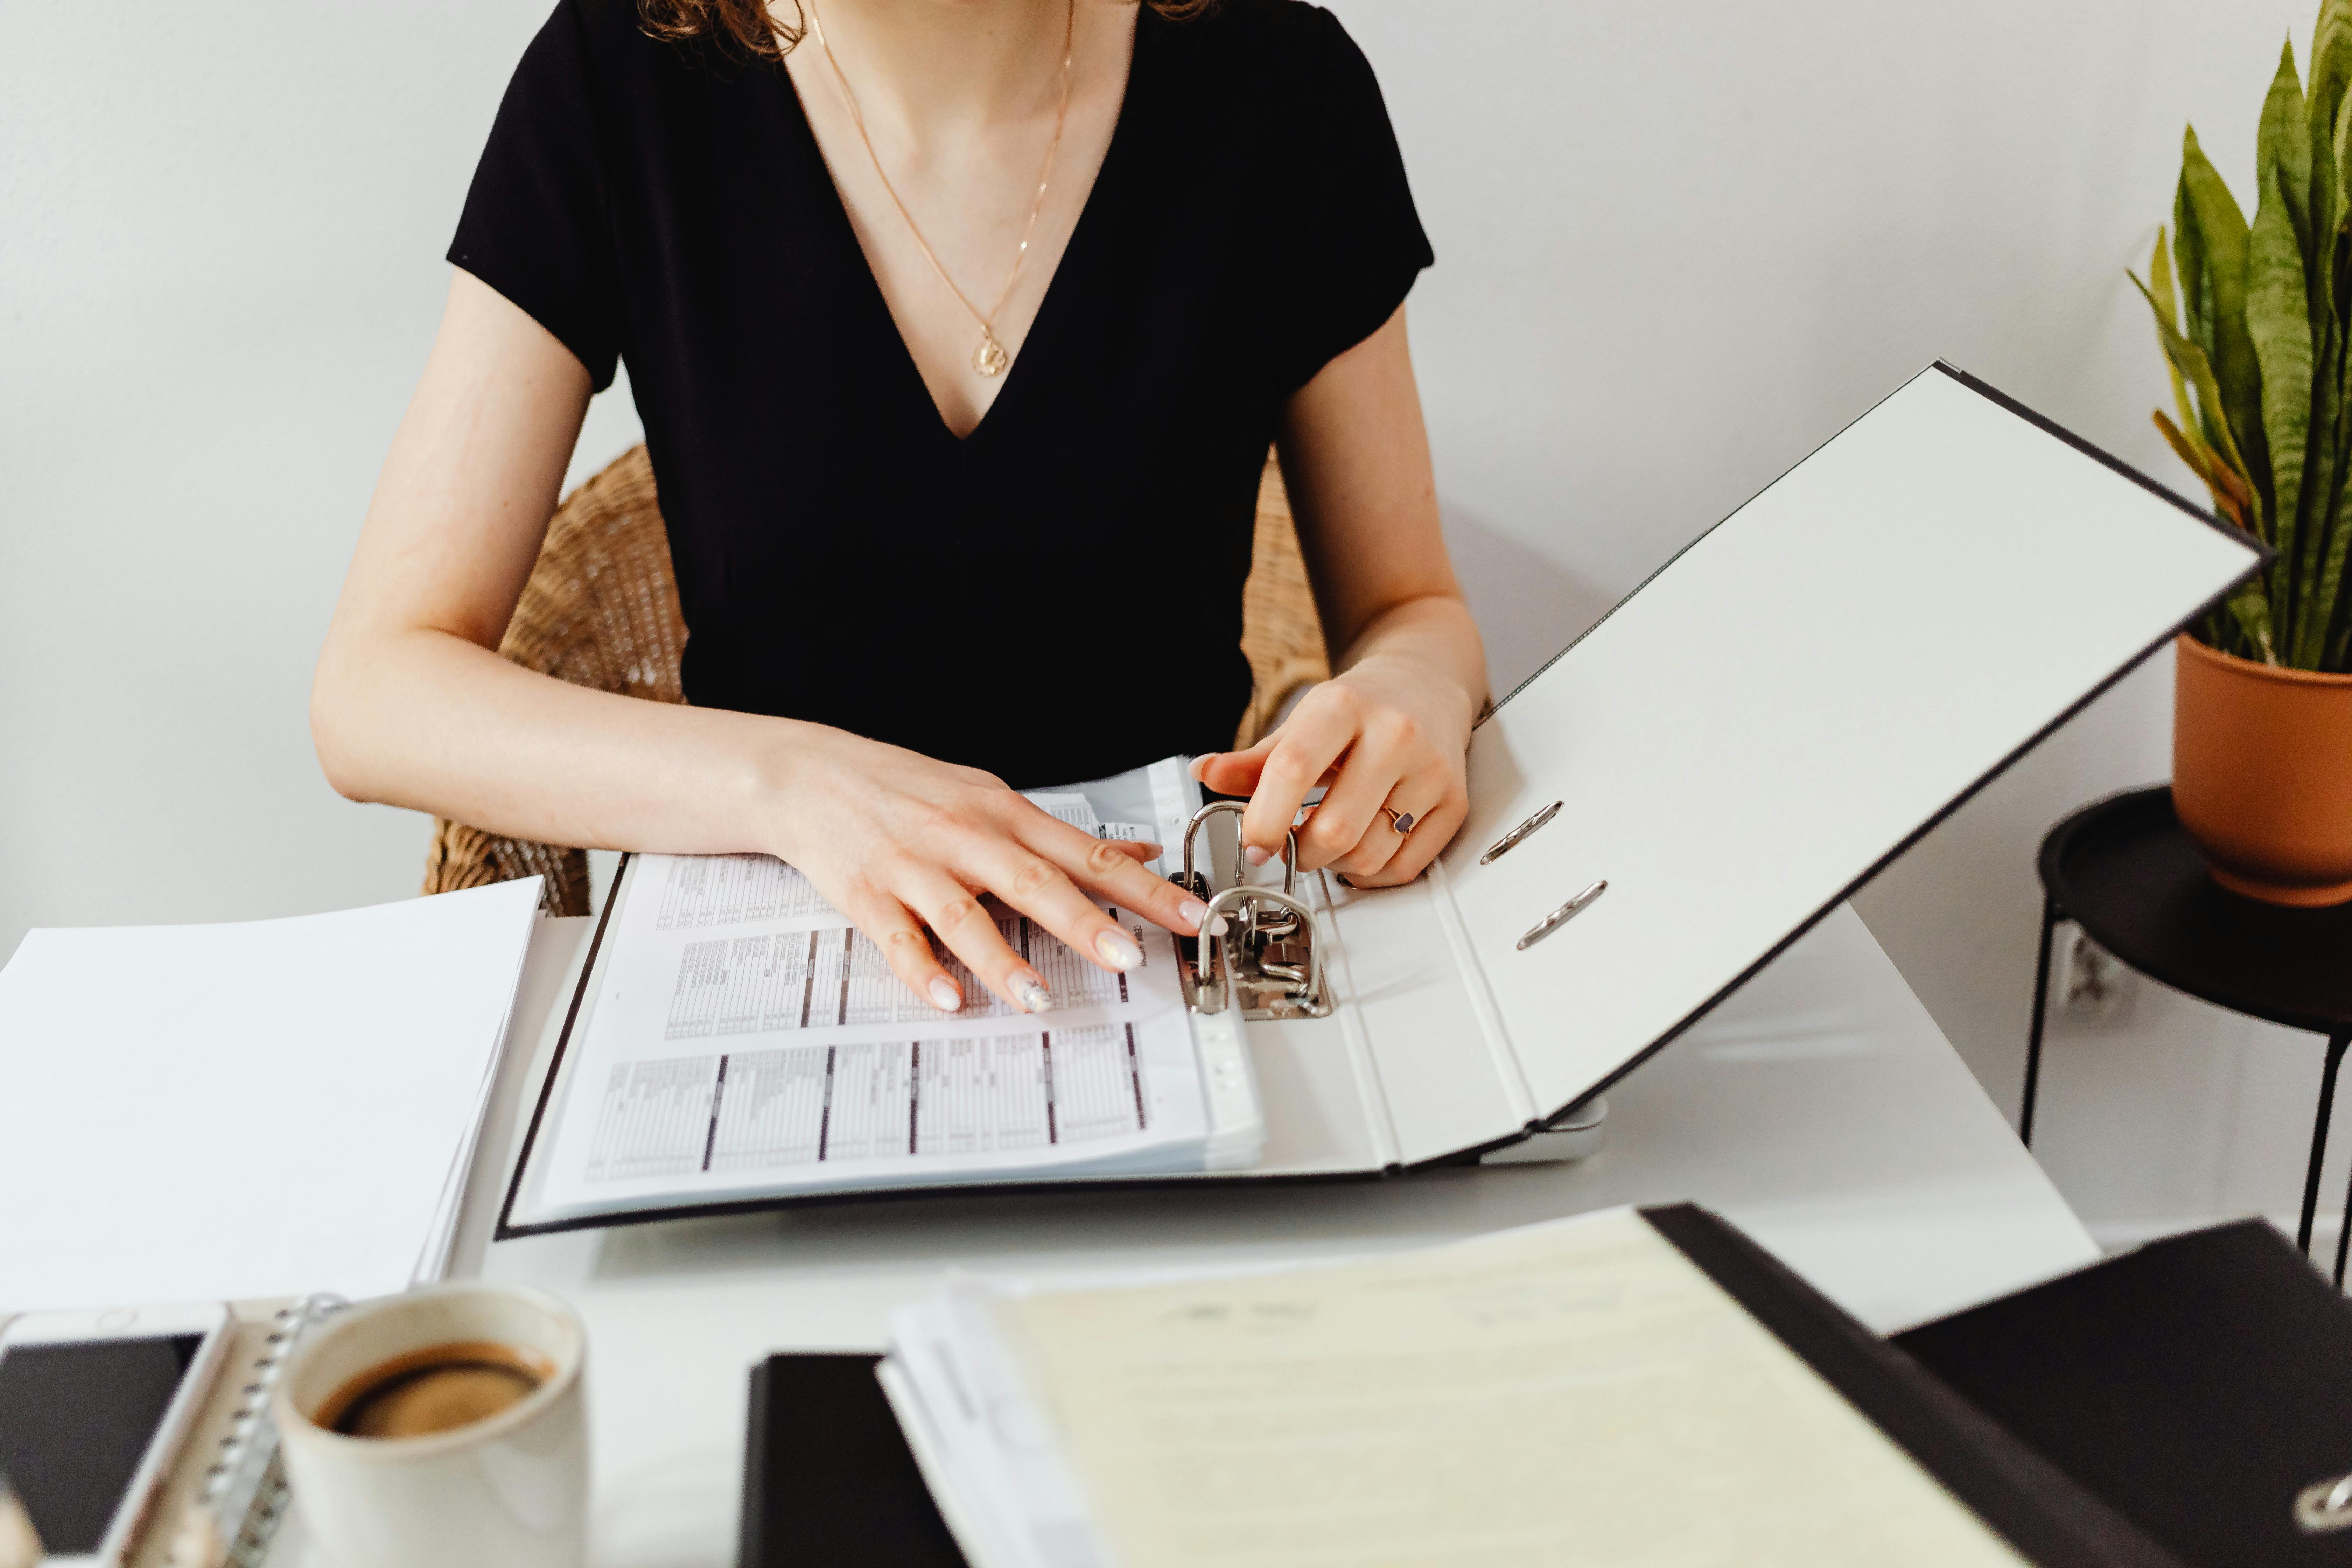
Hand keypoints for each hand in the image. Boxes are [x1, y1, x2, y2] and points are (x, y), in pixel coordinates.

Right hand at [760, 729, 1211, 1014]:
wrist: (810, 774)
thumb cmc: (906, 788)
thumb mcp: (990, 796)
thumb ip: (1060, 835)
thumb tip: (1134, 852)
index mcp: (1003, 813)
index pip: (1087, 854)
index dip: (1144, 886)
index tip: (1189, 916)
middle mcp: (964, 837)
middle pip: (1033, 880)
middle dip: (1085, 921)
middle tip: (1128, 956)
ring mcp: (913, 866)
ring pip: (964, 916)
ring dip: (1003, 960)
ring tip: (1038, 998)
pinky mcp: (867, 895)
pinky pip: (899, 939)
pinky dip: (924, 971)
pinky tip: (949, 998)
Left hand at [1192, 653, 1477, 887]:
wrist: (1427, 681)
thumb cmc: (1360, 705)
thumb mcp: (1302, 720)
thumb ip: (1253, 757)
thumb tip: (1206, 772)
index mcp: (1345, 707)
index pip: (1294, 769)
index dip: (1265, 819)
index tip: (1254, 844)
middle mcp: (1396, 735)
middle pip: (1335, 830)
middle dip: (1302, 852)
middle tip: (1292, 845)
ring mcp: (1431, 771)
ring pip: (1369, 856)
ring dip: (1336, 865)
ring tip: (1328, 840)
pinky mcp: (1455, 802)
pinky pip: (1404, 868)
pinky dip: (1372, 873)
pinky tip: (1361, 847)